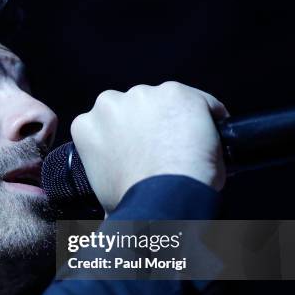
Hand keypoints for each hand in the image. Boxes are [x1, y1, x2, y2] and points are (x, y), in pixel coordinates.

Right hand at [70, 81, 228, 211]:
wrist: (159, 199)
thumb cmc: (132, 201)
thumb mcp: (103, 186)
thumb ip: (108, 170)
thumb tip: (114, 195)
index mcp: (86, 126)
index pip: (107, 123)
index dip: (126, 137)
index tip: (140, 150)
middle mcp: (109, 104)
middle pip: (133, 107)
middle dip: (147, 123)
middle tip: (163, 150)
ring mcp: (142, 96)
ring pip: (164, 101)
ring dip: (174, 117)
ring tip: (186, 147)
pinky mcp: (175, 93)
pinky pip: (199, 102)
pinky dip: (208, 117)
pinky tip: (209, 139)